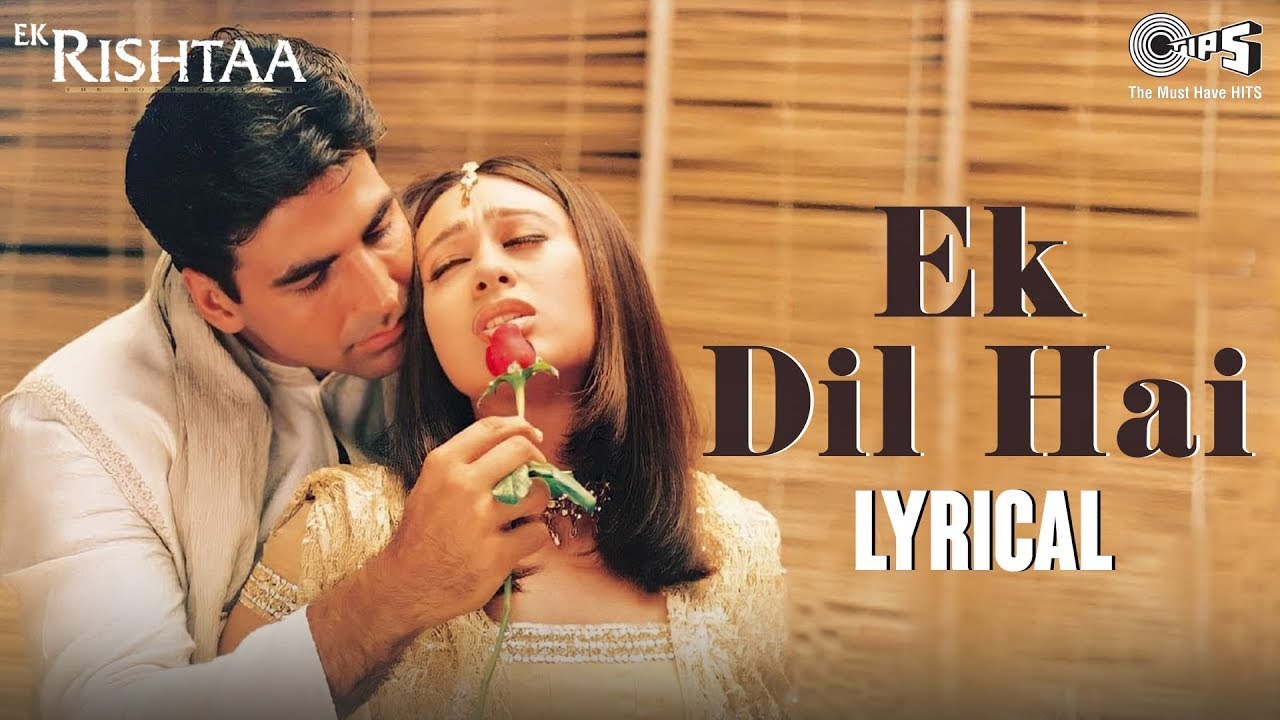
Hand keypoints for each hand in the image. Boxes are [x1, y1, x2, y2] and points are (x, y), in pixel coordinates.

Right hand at [382, 415, 550, 626]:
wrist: (405, 586)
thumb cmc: (421, 535)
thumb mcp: (430, 486)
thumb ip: (465, 465)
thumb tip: (512, 446)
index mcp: (444, 465)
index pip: (491, 428)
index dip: (520, 427)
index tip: (533, 436)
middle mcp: (462, 486)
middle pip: (521, 451)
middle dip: (537, 461)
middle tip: (536, 476)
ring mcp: (481, 520)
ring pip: (537, 492)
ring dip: (538, 502)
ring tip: (523, 513)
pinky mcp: (496, 554)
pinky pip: (537, 533)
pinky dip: (532, 537)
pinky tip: (516, 542)